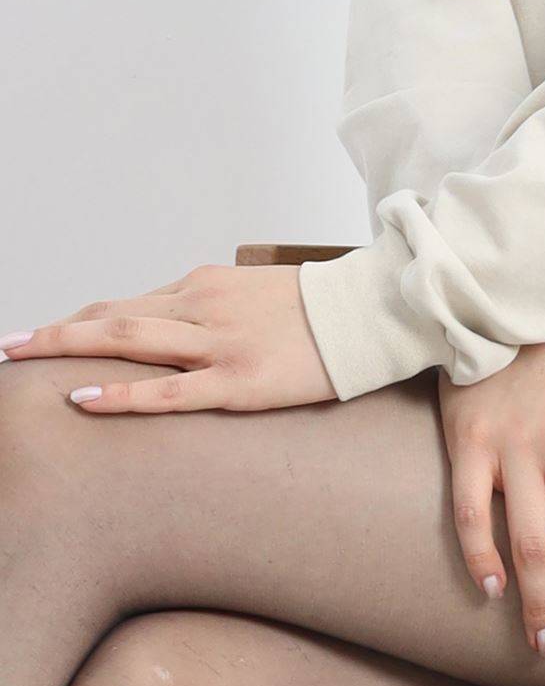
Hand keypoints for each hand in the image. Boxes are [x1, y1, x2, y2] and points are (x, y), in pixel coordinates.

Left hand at [0, 264, 336, 412]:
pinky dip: (121, 394)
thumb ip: (214, 307)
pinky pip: (168, 389)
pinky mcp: (238, 381)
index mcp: (207, 285)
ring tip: (22, 358)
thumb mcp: (256, 294)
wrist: (369, 311)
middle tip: (10, 345)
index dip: (80, 321)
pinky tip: (83, 400)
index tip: (45, 335)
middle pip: (113, 316)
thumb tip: (177, 325)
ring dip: (68, 348)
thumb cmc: (316, 309)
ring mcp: (219, 343)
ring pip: (129, 341)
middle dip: (55, 332)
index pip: (127, 303)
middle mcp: (204, 306)